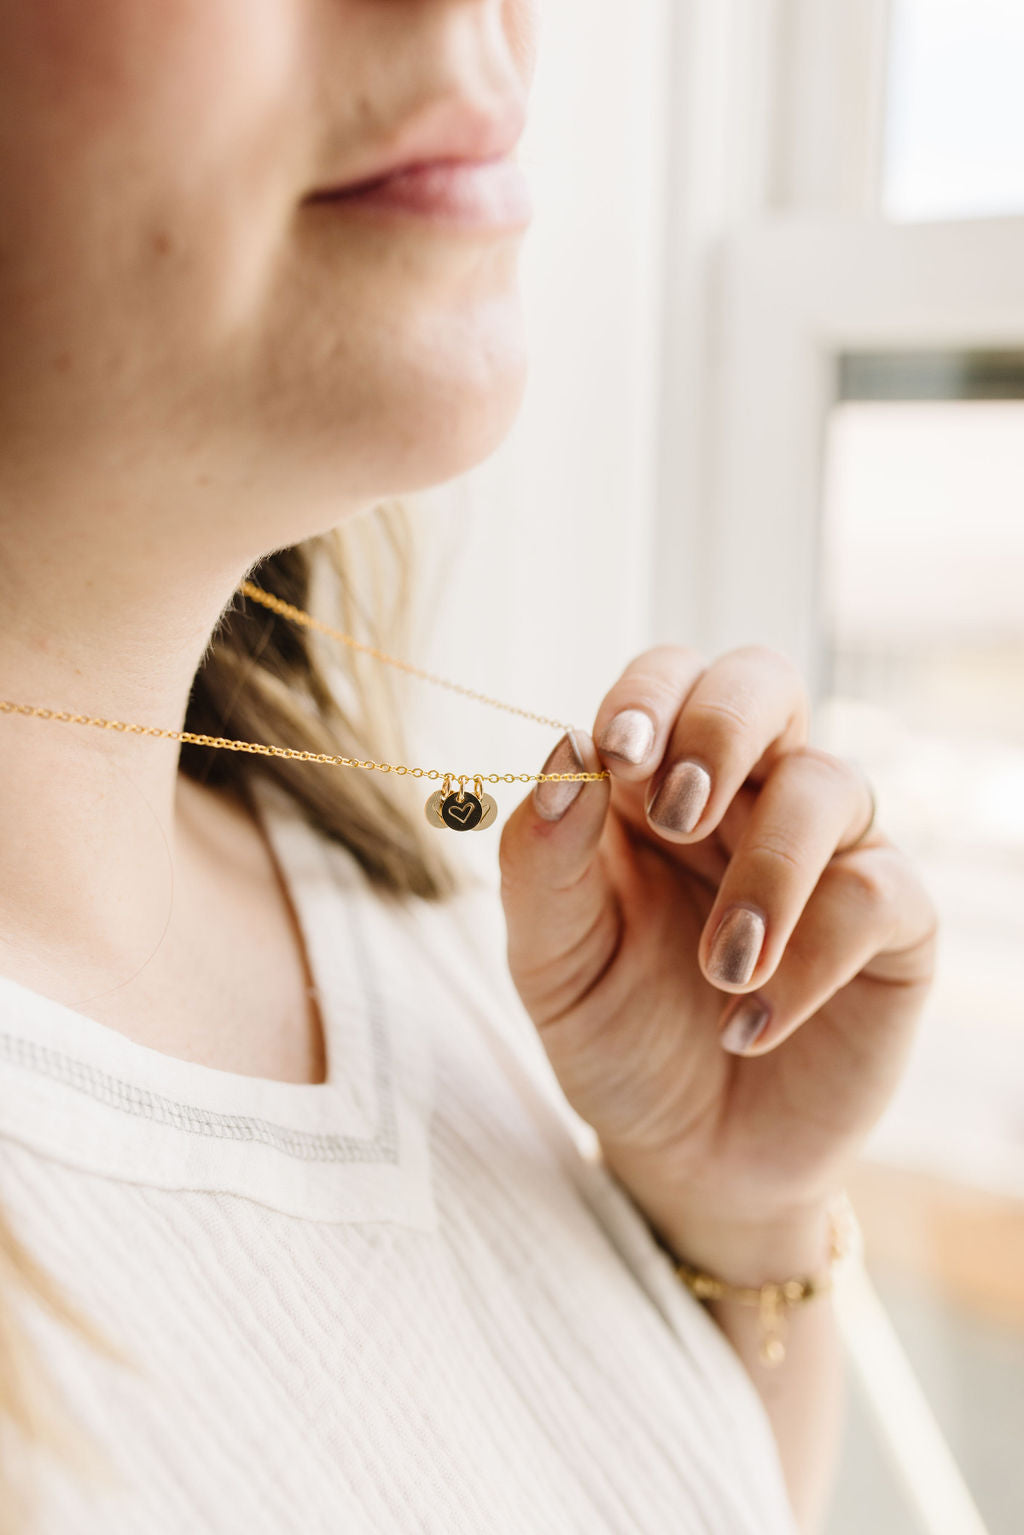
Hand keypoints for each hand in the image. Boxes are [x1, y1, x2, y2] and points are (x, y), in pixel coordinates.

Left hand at [497, 644, 938, 1269]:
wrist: (687, 1157)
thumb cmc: (617, 1035)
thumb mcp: (552, 961)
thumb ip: (544, 861)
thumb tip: (564, 756)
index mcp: (656, 784)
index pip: (667, 681)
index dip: (648, 696)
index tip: (617, 753)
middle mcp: (746, 796)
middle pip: (763, 683)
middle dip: (722, 728)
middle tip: (678, 816)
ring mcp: (826, 852)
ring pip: (829, 784)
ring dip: (769, 870)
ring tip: (719, 968)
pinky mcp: (892, 925)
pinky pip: (877, 894)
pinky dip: (811, 958)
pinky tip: (750, 1024)